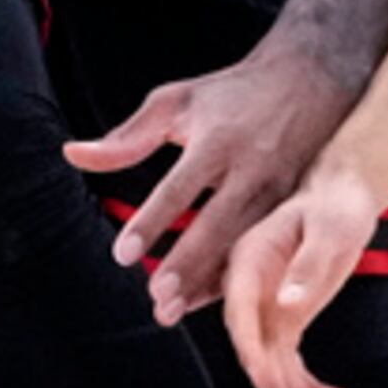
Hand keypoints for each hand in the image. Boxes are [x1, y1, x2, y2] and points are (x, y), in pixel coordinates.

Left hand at [65, 40, 359, 323]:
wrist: (313, 78)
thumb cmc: (233, 93)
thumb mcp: (178, 102)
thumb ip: (128, 136)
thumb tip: (74, 155)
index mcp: (218, 141)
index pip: (179, 187)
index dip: (152, 221)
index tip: (124, 255)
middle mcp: (251, 168)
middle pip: (217, 223)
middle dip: (188, 263)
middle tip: (157, 297)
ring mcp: (280, 190)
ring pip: (244, 244)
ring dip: (211, 280)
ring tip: (176, 309)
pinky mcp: (297, 205)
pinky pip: (267, 248)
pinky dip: (240, 276)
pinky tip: (212, 300)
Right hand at [218, 160, 387, 387]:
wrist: (343, 197)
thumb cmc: (336, 205)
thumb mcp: (331, 231)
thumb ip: (309, 265)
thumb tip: (288, 305)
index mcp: (248, 262)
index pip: (240, 316)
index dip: (251, 352)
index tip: (268, 382)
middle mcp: (248, 291)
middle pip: (252, 349)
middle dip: (272, 387)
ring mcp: (266, 309)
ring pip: (275, 366)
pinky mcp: (285, 321)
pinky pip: (293, 364)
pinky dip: (313, 387)